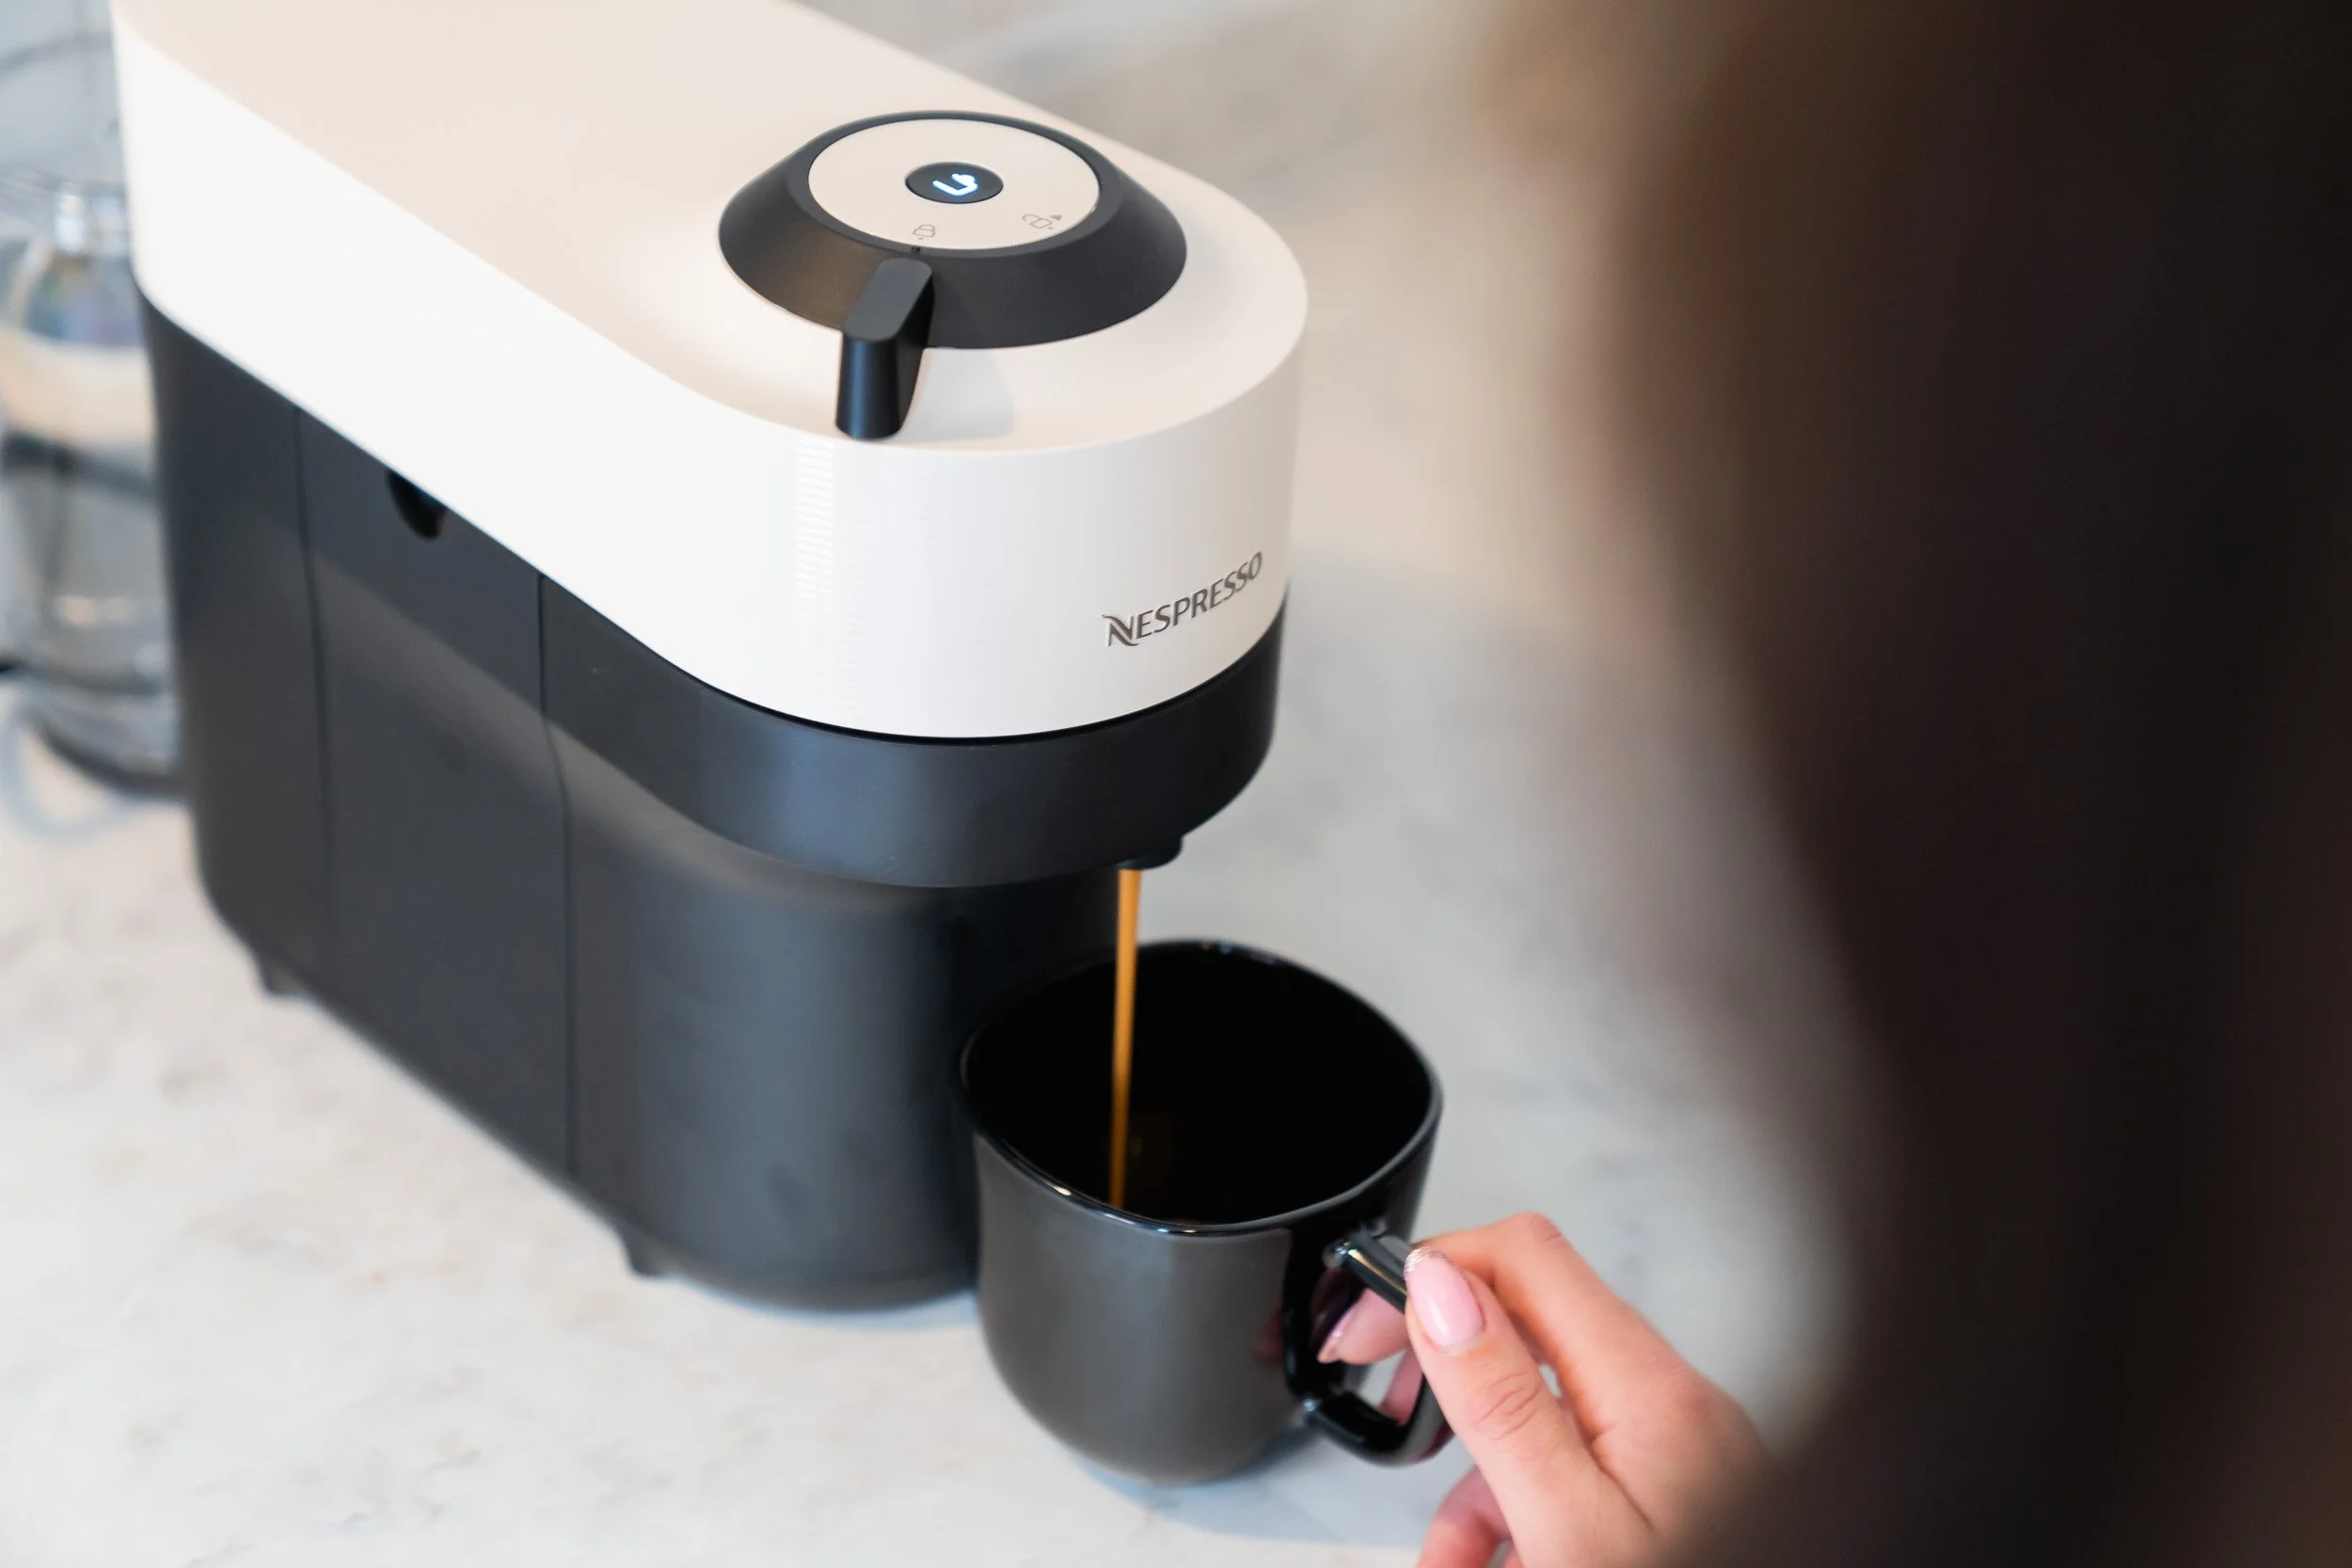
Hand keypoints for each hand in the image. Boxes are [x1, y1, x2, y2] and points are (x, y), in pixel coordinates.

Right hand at [1321, 1214, 1765, 1567]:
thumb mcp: (1569, 1528)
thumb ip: (1504, 1403)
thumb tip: (1440, 1287)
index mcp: (1650, 1393)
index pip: (1523, 1257)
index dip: (1432, 1270)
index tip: (1369, 1326)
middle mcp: (1671, 1405)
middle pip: (1525, 1331)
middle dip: (1442, 1376)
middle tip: (1380, 1403)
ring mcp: (1675, 1453)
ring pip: (1540, 1421)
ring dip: (1472, 1480)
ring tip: (1446, 1557)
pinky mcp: (1671, 1499)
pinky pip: (1572, 1477)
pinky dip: (1516, 1518)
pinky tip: (1491, 1564)